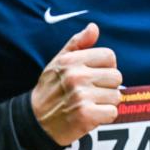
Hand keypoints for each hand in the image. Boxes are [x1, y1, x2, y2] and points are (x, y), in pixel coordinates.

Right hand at [30, 23, 122, 146]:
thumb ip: (77, 44)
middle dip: (106, 87)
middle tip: (90, 95)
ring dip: (105, 104)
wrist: (34, 122)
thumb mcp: (57, 63)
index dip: (105, 68)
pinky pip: (112, 113)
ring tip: (88, 105)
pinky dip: (103, 117)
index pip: (109, 56)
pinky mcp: (85, 115)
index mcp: (71, 61)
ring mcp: (81, 96)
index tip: (93, 77)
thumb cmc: (49, 91)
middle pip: (116, 77)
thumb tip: (93, 28)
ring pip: (115, 96)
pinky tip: (89, 117)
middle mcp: (76, 76)